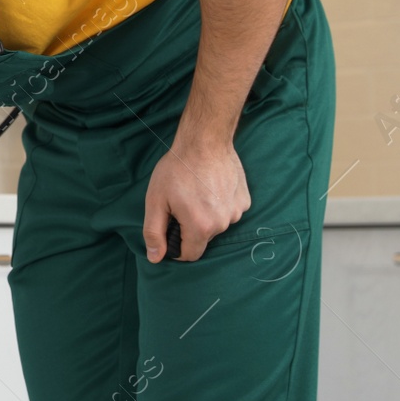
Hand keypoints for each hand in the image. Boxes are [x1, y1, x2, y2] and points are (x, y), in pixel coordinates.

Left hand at [142, 138, 249, 261]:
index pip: (190, 255)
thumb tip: (155, 258)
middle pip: (203, 239)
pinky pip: (229, 211)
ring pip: (217, 225)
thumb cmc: (176, 170)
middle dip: (190, 228)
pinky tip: (211, 187)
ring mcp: (237, 211)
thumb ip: (154, 232)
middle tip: (180, 204)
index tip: (170, 230)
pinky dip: (219, 205)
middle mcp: (223, 224)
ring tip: (196, 193)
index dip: (176, 247)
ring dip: (206, 216)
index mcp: (201, 227)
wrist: (204, 142)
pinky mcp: (245, 200)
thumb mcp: (156, 201)